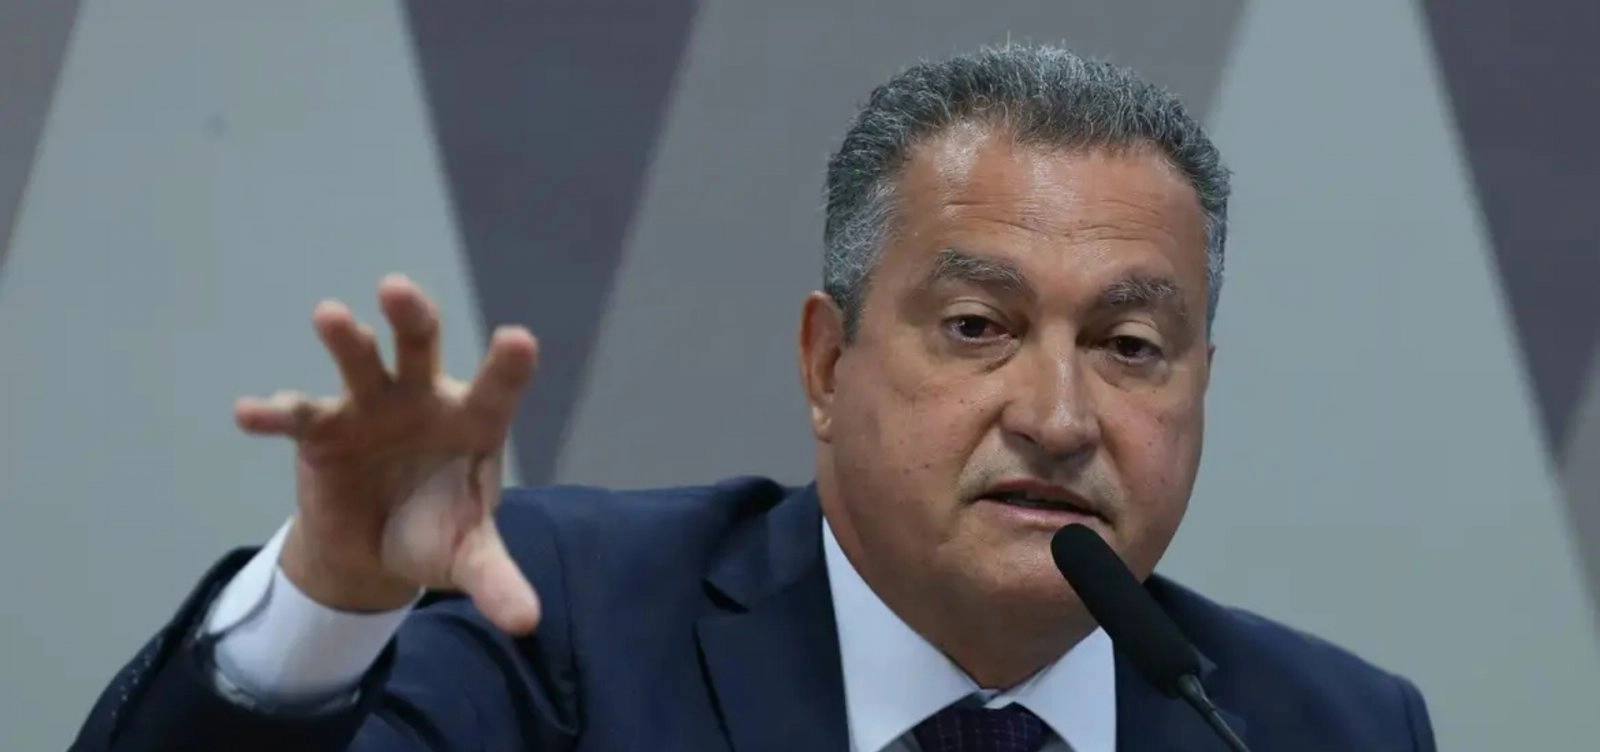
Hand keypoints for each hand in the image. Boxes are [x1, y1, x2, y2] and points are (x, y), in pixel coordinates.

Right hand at [234, 274, 540, 633]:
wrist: (373, 550)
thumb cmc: (434, 533)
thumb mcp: (466, 560)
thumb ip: (496, 580)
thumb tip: (526, 623)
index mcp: (471, 422)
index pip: (496, 389)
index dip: (507, 365)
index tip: (519, 340)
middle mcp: (421, 399)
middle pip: (420, 349)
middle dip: (412, 318)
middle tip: (399, 290)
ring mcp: (370, 407)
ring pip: (359, 364)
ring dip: (347, 341)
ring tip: (330, 316)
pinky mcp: (322, 429)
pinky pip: (297, 415)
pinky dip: (273, 412)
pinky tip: (248, 414)